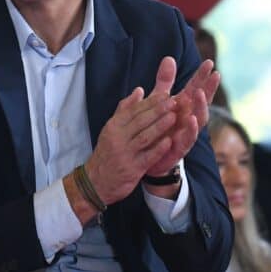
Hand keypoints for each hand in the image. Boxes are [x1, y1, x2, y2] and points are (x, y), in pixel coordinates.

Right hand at [84, 86, 176, 206]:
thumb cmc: (108, 152)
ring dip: (160, 126)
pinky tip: (169, 141)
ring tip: (174, 117)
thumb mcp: (111, 129)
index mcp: (113, 126)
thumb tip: (139, 90)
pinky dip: (158, 149)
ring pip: (145, 137)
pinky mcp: (132, 169)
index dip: (150, 102)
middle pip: (140, 121)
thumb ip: (125, 109)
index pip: (133, 110)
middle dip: (158, 111)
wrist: (96, 181)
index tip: (165, 95)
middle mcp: (118, 138)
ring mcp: (125, 153)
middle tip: (173, 102)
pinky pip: (147, 157)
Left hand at [143, 58, 220, 178]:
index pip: (196, 88)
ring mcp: (186, 133)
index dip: (202, 76)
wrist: (147, 156)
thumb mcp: (158, 100)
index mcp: (183, 105)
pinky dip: (191, 130)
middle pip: (202, 101)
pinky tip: (192, 120)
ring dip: (201, 106)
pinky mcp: (180, 148)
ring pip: (199, 119)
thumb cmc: (157, 126)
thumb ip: (165, 81)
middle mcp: (188, 118)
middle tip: (215, 74)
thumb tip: (169, 58)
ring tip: (201, 93)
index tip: (209, 63)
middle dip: (209, 88)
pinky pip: (188, 139)